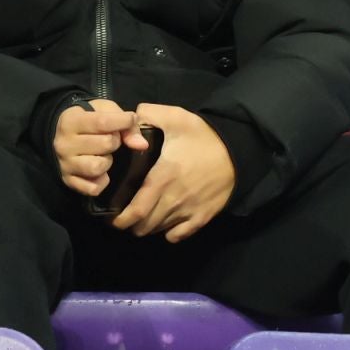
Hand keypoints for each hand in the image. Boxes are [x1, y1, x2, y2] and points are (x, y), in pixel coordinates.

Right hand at [53, 99, 150, 196]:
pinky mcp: (69, 182)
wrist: (64, 137)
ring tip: (104, 155)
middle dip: (114, 141)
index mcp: (70, 120)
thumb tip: (141, 145)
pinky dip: (101, 181)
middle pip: (104, 144)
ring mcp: (65, 164)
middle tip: (111, 139)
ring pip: (97, 167)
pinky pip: (93, 188)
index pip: (102, 122)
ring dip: (107, 161)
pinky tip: (101, 172)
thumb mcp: (105, 111)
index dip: (123, 121)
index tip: (130, 119)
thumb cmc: (89, 120)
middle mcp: (64, 144)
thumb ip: (125, 123)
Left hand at [112, 104, 235, 242]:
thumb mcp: (175, 117)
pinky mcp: (203, 216)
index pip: (137, 210)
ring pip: (160, 230)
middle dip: (131, 224)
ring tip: (140, 220)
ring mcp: (189, 210)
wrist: (237, 150)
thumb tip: (128, 120)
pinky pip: (180, 235)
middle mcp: (174, 199)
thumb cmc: (203, 136)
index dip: (121, 219)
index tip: (111, 218)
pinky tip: (165, 225)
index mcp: (163, 177)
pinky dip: (169, 234)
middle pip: (145, 225)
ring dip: (147, 228)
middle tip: (122, 218)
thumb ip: (147, 115)